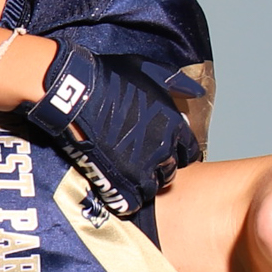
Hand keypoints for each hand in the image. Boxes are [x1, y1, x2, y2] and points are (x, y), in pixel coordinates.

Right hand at [17, 43, 201, 217]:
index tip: (166, 150)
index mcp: (175, 125)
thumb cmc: (110, 78)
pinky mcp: (119, 180)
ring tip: (128, 174)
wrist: (75, 92)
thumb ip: (176, 83)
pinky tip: (118, 187)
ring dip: (144, 183)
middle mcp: (163, 149)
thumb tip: (196, 91)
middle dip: (161, 168)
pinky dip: (127, 197)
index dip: (177, 151)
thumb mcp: (151, 71)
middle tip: (144, 162)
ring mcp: (142, 167)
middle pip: (172, 170)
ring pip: (154, 187)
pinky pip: (133, 201)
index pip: (190, 151)